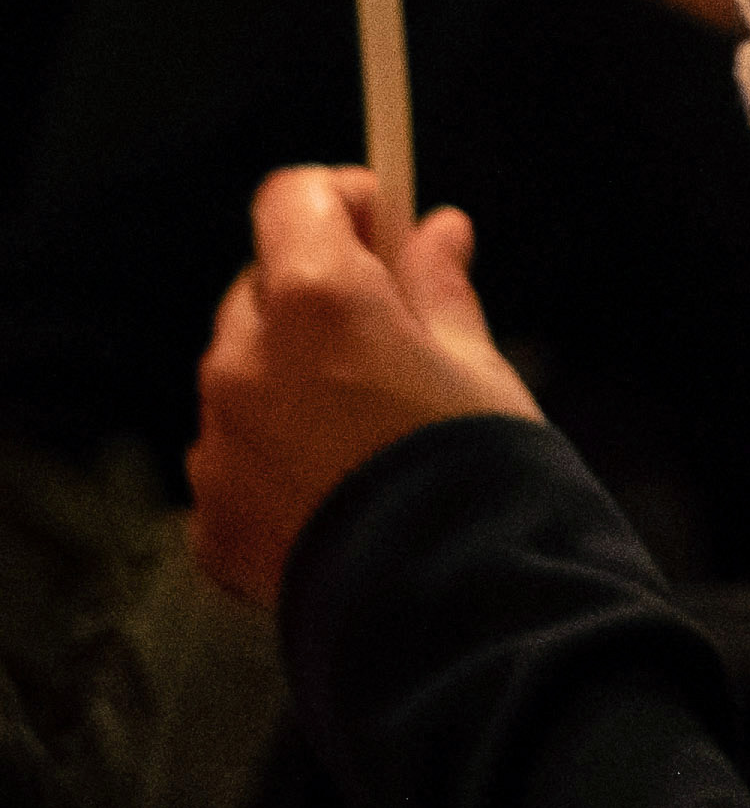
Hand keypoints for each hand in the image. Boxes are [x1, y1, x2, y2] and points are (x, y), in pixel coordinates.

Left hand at [187, 167, 539, 609]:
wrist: (448, 608)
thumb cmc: (478, 474)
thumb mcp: (482, 367)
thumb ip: (439, 290)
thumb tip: (437, 232)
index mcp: (317, 303)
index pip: (293, 199)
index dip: (343, 200)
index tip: (386, 223)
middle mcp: (244, 362)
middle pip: (263, 290)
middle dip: (318, 300)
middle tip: (393, 336)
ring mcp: (216, 442)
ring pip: (243, 377)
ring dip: (292, 382)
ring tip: (369, 433)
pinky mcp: (208, 514)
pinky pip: (234, 459)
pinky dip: (274, 461)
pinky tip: (340, 491)